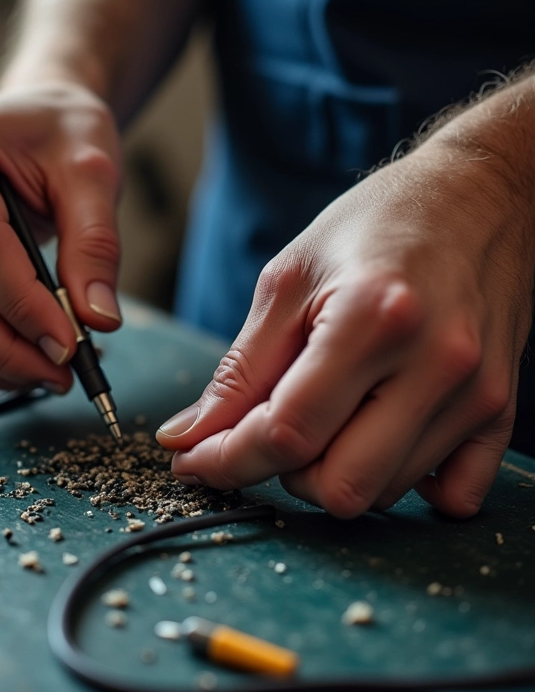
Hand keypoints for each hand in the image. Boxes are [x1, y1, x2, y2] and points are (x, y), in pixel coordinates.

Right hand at [0, 83, 122, 390]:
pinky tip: (18, 362)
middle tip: (62, 370)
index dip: (27, 305)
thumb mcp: (91, 171)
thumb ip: (95, 244)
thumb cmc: (58, 134)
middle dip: (6, 349)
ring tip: (46, 372)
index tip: (71, 342)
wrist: (34, 123)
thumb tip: (97, 319)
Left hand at [157, 141, 534, 518]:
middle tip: (267, 430)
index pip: (287, 433)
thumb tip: (189, 438)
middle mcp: (436, 364)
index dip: (226, 459)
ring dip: (333, 473)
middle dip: (281, 472)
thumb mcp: (288, 281)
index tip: (193, 460)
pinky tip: (380, 440)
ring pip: (384, 494)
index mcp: (371, 319)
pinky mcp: (502, 409)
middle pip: (340, 485)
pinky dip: (404, 484)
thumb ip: (239, 371)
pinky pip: (455, 496)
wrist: (476, 195)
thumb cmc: (375, 226)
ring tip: (324, 415)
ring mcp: (478, 393)